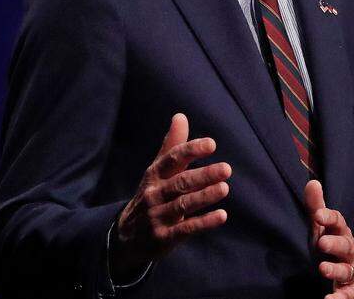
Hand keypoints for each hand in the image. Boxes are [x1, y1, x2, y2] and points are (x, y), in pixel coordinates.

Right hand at [111, 113, 230, 279]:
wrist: (127, 236)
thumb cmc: (152, 194)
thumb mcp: (158, 171)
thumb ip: (173, 146)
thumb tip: (180, 116)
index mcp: (155, 174)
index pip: (172, 159)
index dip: (191, 151)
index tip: (211, 144)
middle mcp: (155, 194)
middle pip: (180, 182)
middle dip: (203, 175)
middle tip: (227, 169)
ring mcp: (158, 216)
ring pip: (183, 204)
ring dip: (204, 197)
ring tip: (225, 188)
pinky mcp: (164, 237)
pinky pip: (185, 229)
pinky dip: (203, 222)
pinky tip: (222, 216)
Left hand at [304, 179, 353, 298]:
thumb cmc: (335, 249)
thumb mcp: (324, 230)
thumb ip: (317, 208)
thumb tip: (312, 182)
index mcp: (342, 234)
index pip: (339, 223)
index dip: (329, 217)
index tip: (317, 214)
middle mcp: (351, 251)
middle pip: (346, 244)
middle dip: (335, 243)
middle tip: (321, 242)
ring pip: (347, 269)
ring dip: (336, 268)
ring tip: (323, 268)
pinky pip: (348, 294)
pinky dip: (340, 298)